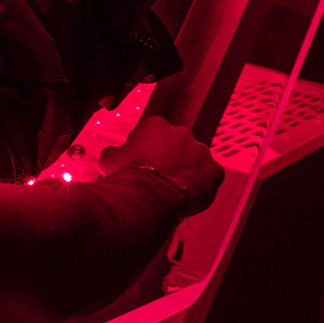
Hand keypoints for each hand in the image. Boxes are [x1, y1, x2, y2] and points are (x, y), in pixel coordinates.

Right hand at [100, 116, 222, 216]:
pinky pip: (209, 178)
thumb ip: (113, 153)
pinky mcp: (214, 171)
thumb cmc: (128, 176)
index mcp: (156, 125)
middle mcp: (182, 133)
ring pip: (195, 161)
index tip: (142, 164)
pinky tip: (187, 196)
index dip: (146, 151)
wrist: (150, 196)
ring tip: (173, 190)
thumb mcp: (109, 160)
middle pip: (176, 146)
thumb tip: (111, 155)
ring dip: (187, 172)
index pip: (152, 134)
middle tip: (159, 178)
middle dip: (170, 160)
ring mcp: (201, 152)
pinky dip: (201, 186)